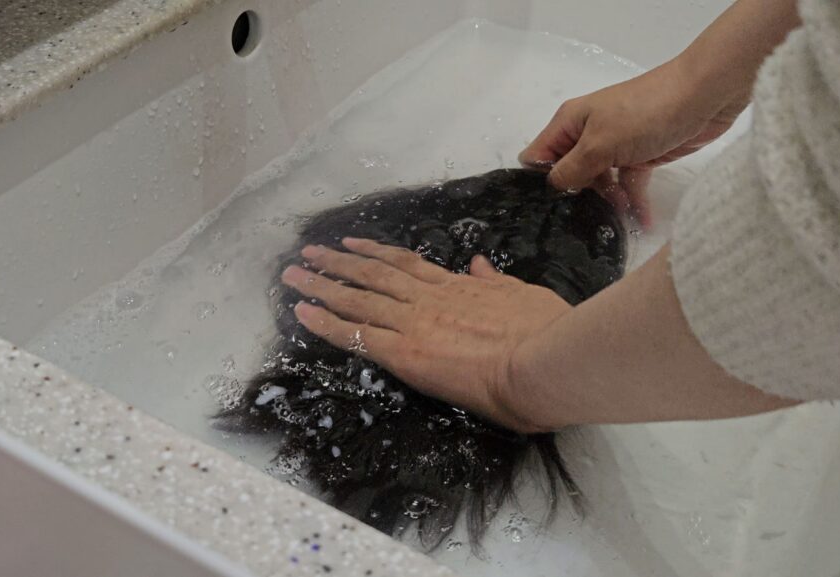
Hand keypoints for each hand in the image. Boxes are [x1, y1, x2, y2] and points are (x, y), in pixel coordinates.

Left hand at [280, 238, 570, 432]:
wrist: (543, 361)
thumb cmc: (546, 333)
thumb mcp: (524, 294)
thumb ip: (497, 281)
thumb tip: (481, 264)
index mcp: (460, 287)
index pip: (407, 266)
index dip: (376, 253)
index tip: (353, 243)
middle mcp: (430, 299)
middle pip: (374, 275)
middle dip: (338, 263)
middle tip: (308, 253)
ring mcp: (415, 323)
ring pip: (358, 298)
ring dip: (321, 285)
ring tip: (292, 274)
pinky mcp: (405, 354)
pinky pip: (356, 336)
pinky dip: (326, 323)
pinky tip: (302, 313)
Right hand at [519, 57, 747, 228]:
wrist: (704, 96)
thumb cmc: (645, 113)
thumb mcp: (600, 142)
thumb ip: (572, 168)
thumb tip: (552, 187)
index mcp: (571, 122)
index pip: (538, 155)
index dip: (537, 181)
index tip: (545, 209)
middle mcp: (589, 134)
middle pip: (569, 173)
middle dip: (573, 197)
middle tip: (579, 225)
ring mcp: (616, 146)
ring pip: (599, 182)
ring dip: (605, 204)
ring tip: (612, 227)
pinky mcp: (641, 157)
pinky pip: (628, 185)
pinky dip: (633, 202)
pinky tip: (638, 223)